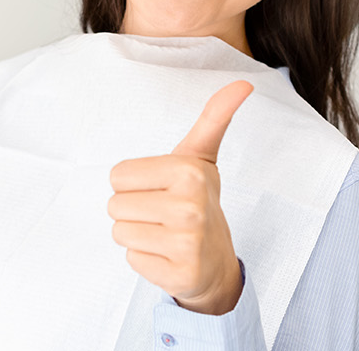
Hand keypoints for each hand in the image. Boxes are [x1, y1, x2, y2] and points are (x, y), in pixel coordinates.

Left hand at [107, 80, 252, 315]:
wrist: (215, 261)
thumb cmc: (198, 201)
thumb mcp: (201, 157)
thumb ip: (214, 118)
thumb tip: (243, 83)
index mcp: (189, 171)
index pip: (117, 175)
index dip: (134, 184)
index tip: (162, 190)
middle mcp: (190, 206)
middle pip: (114, 205)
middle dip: (133, 211)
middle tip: (163, 215)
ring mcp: (187, 243)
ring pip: (120, 232)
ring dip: (137, 235)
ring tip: (164, 234)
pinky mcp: (179, 274)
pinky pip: (132, 259)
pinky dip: (145, 260)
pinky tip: (168, 256)